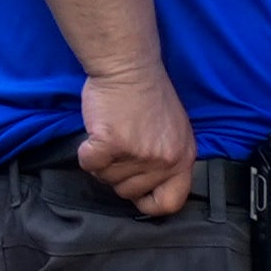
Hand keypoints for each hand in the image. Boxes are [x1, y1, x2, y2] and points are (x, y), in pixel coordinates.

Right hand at [76, 64, 198, 215]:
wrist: (130, 68)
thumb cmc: (148, 96)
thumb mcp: (175, 132)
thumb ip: (168, 160)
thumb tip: (152, 190)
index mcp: (184, 158)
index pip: (171, 203)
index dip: (149, 203)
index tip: (137, 193)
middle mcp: (165, 160)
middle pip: (129, 192)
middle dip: (117, 174)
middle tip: (120, 146)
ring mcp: (140, 153)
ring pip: (106, 179)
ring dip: (102, 161)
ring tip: (112, 133)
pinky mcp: (113, 144)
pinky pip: (89, 164)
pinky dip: (86, 151)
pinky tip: (97, 133)